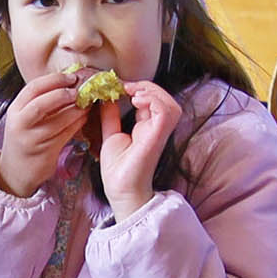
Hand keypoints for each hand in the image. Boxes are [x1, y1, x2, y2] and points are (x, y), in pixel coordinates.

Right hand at [0, 70, 85, 197]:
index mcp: (15, 110)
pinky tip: (84, 118)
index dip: (54, 79)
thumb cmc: (24, 138)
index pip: (33, 88)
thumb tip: (68, 82)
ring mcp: (32, 139)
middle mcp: (20, 123)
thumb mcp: (24, 117)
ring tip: (86, 103)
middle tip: (80, 90)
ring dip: (76, 110)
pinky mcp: (45, 152)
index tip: (71, 77)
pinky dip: (77, 124)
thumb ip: (39, 101)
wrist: (14, 171)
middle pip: (42, 103)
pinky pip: (65, 134)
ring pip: (58, 120)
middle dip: (64, 93)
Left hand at [96, 78, 181, 219]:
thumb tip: (106, 98)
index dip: (139, 88)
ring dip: (152, 92)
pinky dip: (153, 101)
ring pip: (170, 103)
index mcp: (146, 127)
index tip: (119, 87)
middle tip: (126, 87)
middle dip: (147, 86)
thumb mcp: (110, 135)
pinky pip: (166, 112)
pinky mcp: (158, 136)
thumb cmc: (118, 170)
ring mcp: (159, 133)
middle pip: (165, 99)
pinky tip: (136, 101)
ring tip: (133, 94)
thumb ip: (110, 117)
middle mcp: (156, 129)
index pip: (152, 100)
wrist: (120, 191)